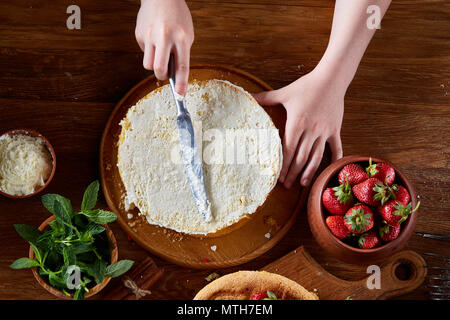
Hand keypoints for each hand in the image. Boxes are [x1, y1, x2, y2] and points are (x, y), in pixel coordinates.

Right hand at [135, 0, 193, 95]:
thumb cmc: (177, 16)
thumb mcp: (187, 34)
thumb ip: (182, 53)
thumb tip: (175, 75)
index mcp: (182, 38)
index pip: (182, 67)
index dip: (181, 84)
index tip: (180, 96)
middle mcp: (165, 37)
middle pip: (159, 69)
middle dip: (161, 76)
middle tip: (164, 73)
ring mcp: (150, 36)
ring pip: (148, 64)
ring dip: (154, 64)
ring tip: (159, 52)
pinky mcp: (139, 35)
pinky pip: (144, 52)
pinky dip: (149, 50)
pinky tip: (153, 38)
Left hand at [253, 68, 344, 188]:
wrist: (331, 79)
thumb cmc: (306, 86)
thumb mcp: (284, 92)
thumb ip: (265, 97)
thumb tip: (248, 96)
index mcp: (296, 123)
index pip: (288, 149)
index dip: (283, 165)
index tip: (278, 177)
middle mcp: (311, 130)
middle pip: (300, 157)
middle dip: (293, 173)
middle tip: (286, 185)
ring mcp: (324, 132)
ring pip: (316, 157)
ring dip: (309, 171)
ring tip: (303, 184)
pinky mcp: (335, 130)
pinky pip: (336, 148)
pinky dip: (334, 160)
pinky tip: (329, 171)